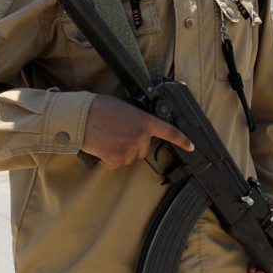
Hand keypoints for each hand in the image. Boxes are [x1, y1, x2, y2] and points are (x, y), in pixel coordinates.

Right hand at [79, 95, 193, 168]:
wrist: (81, 115)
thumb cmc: (100, 108)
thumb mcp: (127, 110)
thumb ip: (138, 121)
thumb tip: (137, 131)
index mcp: (146, 121)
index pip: (170, 132)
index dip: (182, 140)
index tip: (192, 146)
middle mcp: (142, 137)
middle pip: (143, 150)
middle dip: (133, 146)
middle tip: (118, 135)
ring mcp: (129, 149)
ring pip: (129, 158)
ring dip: (119, 153)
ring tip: (107, 138)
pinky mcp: (115, 159)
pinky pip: (114, 164)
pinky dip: (107, 159)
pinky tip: (101, 147)